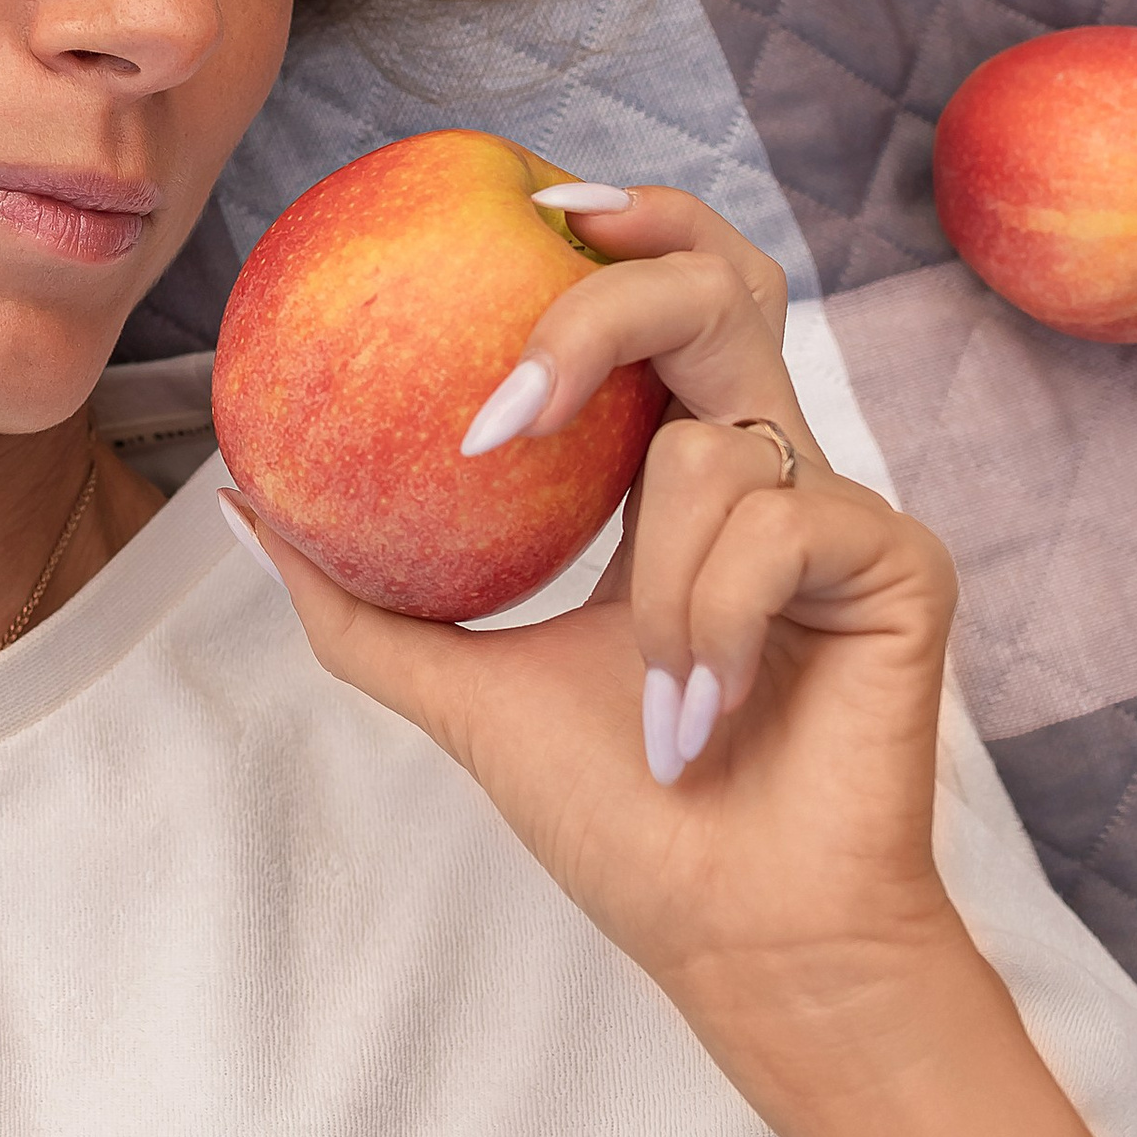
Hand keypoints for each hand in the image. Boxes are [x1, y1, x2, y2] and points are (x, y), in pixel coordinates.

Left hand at [227, 187, 970, 1117]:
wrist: (738, 935)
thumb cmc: (621, 819)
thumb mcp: (458, 688)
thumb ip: (355, 599)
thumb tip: (239, 499)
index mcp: (670, 473)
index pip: (658, 298)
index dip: (619, 224)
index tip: (526, 201)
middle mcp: (755, 465)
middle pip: (721, 283)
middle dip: (627, 276)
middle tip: (538, 327)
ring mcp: (831, 507)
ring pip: (706, 446)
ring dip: (650, 587)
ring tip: (653, 704)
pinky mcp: (897, 558)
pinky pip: (769, 525)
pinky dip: (708, 624)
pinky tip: (705, 719)